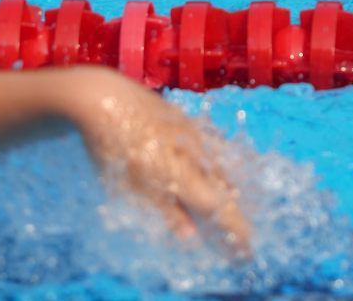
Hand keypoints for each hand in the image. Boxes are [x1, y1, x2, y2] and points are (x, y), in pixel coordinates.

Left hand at [69, 69, 250, 256]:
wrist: (106, 99)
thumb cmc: (115, 151)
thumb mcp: (136, 189)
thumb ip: (167, 212)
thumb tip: (191, 236)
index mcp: (186, 177)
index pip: (221, 210)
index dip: (237, 232)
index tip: (246, 252)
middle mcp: (196, 155)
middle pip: (226, 189)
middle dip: (235, 214)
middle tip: (241, 234)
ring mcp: (192, 134)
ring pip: (219, 167)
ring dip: (227, 190)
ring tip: (229, 205)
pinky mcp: (183, 119)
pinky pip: (210, 147)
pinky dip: (215, 166)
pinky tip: (209, 167)